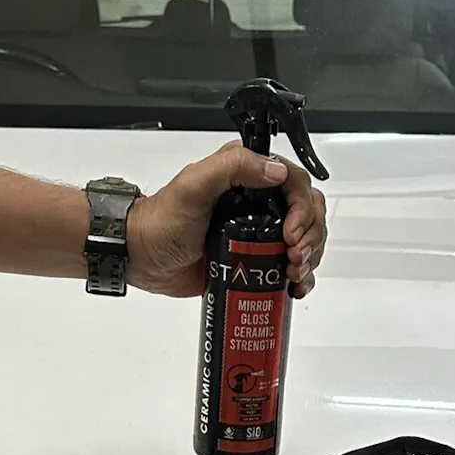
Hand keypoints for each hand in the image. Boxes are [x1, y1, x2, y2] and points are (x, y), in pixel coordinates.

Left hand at [125, 144, 326, 298]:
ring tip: (292, 273)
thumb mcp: (193, 186)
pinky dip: (302, 277)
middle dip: (311, 236)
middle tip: (294, 257)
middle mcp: (258, 200)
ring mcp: (260, 232)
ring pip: (306, 239)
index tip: (292, 234)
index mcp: (247, 175)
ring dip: (310, 257)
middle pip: (309, 212)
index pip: (296, 183)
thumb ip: (233, 168)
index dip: (304, 209)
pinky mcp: (256, 259)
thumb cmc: (162, 222)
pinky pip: (291, 265)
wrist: (143, 258)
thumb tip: (275, 172)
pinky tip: (295, 286)